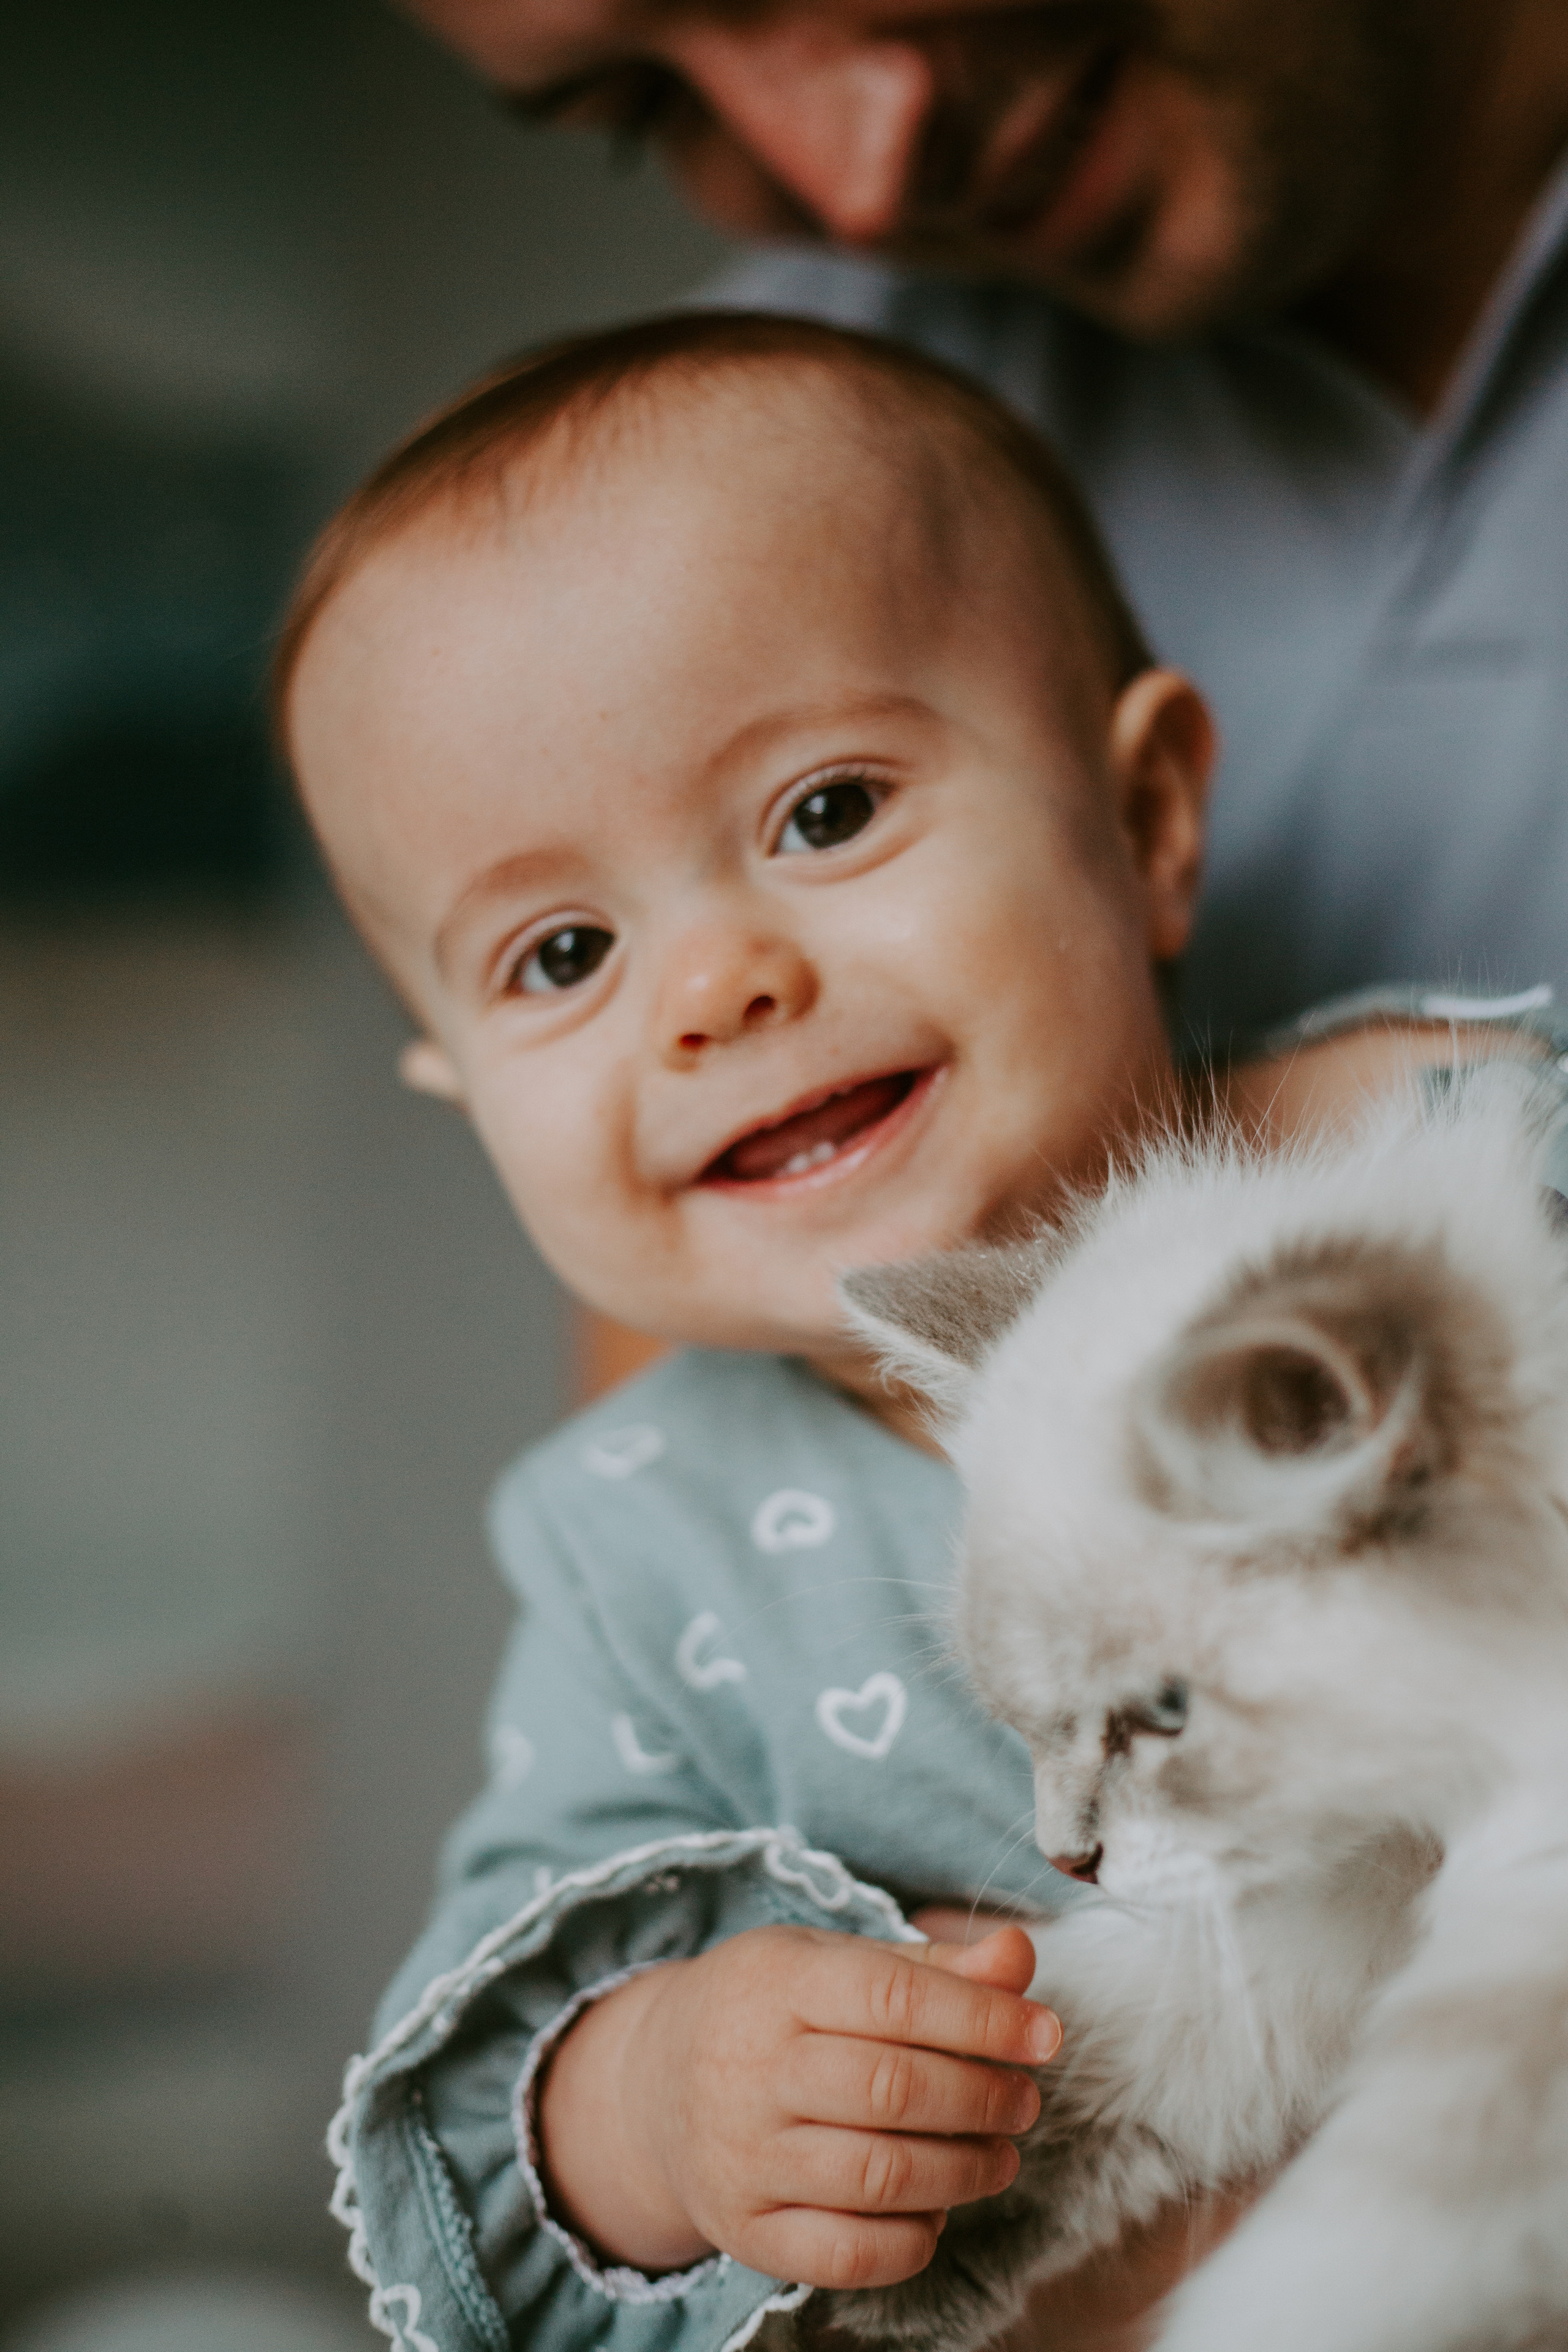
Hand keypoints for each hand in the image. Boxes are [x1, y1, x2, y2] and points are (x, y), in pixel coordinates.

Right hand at [538, 1921, 1060, 2288]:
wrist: (653, 2086)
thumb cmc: (771, 2011)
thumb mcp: (834, 1962)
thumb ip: (932, 1966)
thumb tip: (1020, 1955)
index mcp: (776, 1983)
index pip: (894, 1997)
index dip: (984, 2018)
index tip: (1046, 2035)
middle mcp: (749, 2069)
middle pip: (893, 2090)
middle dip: (984, 2097)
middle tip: (1025, 2100)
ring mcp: (740, 2156)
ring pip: (879, 2176)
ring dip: (965, 2170)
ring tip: (999, 2154)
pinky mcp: (743, 2230)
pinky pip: (846, 2254)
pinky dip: (912, 2239)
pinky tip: (937, 2209)